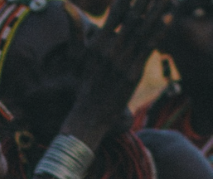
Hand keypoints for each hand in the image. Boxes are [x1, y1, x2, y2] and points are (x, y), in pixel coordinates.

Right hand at [65, 0, 171, 145]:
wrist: (89, 113)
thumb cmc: (82, 85)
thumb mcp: (76, 57)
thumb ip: (75, 30)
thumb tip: (65, 6)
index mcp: (96, 45)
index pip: (114, 16)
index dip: (125, 2)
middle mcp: (109, 51)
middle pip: (132, 19)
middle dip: (144, 3)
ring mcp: (122, 61)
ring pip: (143, 30)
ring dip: (157, 12)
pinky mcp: (133, 72)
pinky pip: (148, 47)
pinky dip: (159, 31)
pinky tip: (168, 18)